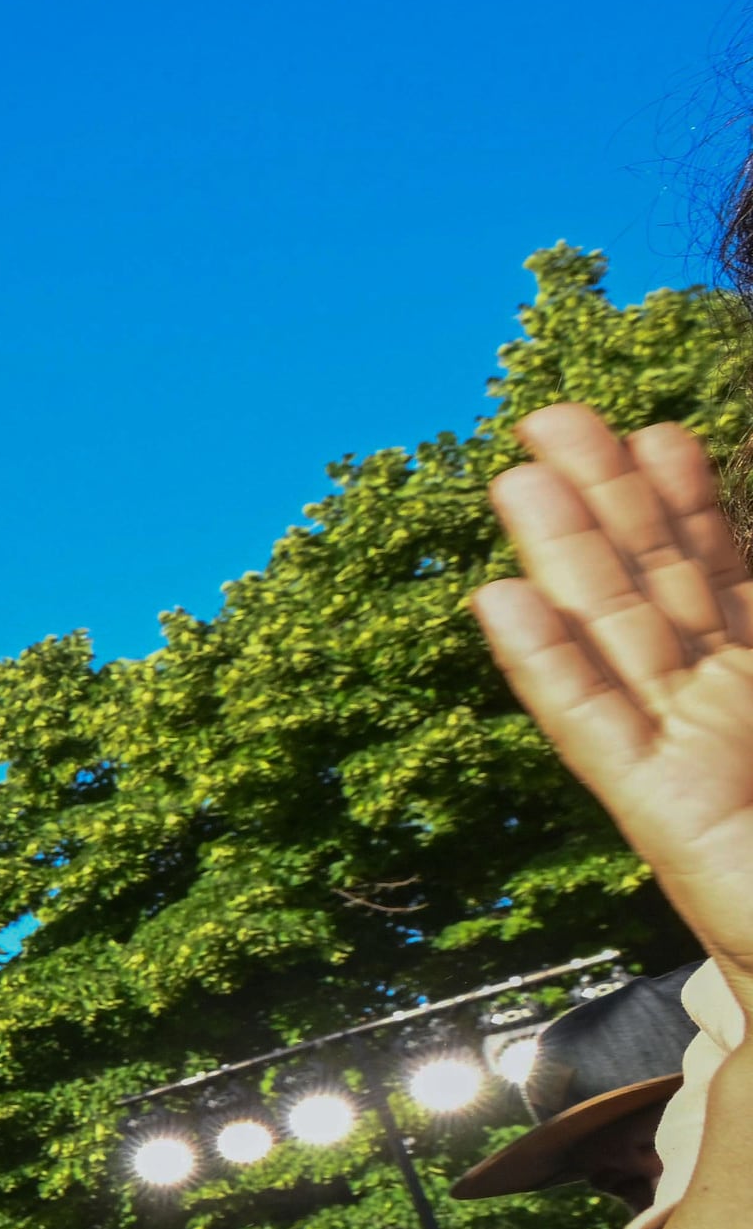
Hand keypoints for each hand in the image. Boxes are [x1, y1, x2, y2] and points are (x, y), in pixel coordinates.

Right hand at [475, 410, 752, 982]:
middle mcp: (724, 705)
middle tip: (553, 417)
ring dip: (565, 555)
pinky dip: (546, 663)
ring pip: (616, 632)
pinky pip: (592, 723)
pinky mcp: (656, 811)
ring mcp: (684, 753)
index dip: (688, 500)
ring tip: (518, 479)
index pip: (723, 571)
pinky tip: (502, 604)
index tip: (652, 431)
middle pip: (655, 582)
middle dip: (605, 499)